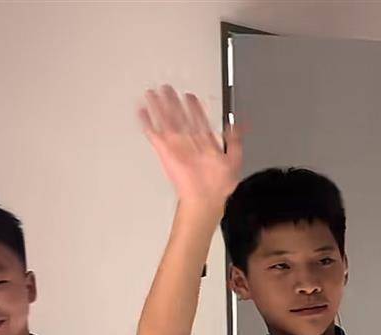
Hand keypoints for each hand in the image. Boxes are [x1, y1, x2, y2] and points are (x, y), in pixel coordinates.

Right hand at [139, 85, 242, 209]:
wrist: (204, 200)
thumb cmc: (219, 186)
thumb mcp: (234, 160)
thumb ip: (236, 141)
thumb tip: (237, 125)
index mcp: (204, 143)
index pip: (198, 120)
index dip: (194, 107)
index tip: (190, 96)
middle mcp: (189, 142)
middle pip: (179, 116)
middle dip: (173, 102)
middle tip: (168, 88)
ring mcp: (176, 145)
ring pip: (166, 120)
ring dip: (159, 106)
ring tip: (153, 93)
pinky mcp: (164, 151)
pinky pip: (153, 134)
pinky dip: (147, 122)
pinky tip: (142, 111)